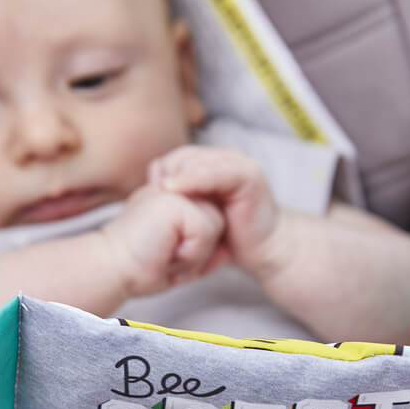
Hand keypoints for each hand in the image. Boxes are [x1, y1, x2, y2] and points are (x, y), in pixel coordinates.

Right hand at [99, 183, 225, 297]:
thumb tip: (228, 248)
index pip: (211, 224)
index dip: (196, 250)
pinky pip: (206, 232)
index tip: (164, 255)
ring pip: (216, 227)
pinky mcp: (177, 200)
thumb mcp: (181, 260)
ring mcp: (176, 190)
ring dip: (195, 252)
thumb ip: (206, 250)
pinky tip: (165, 248)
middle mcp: (176, 189)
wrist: (112, 267)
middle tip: (164, 255)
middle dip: (199, 251)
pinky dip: (190, 251)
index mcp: (174, 198)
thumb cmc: (140, 267)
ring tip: (165, 251)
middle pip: (218, 224)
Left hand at [147, 146, 284, 278]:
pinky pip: (218, 172)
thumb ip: (177, 204)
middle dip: (167, 173)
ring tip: (160, 188)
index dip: (160, 174)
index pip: (176, 159)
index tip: (146, 195)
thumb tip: (146, 198)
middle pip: (184, 157)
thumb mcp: (196, 219)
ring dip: (178, 175)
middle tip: (151, 193)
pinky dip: (196, 178)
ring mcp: (238, 165)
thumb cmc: (228, 239)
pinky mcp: (248, 175)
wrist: (263, 251)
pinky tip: (177, 188)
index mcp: (210, 167)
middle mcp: (224, 161)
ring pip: (199, 162)